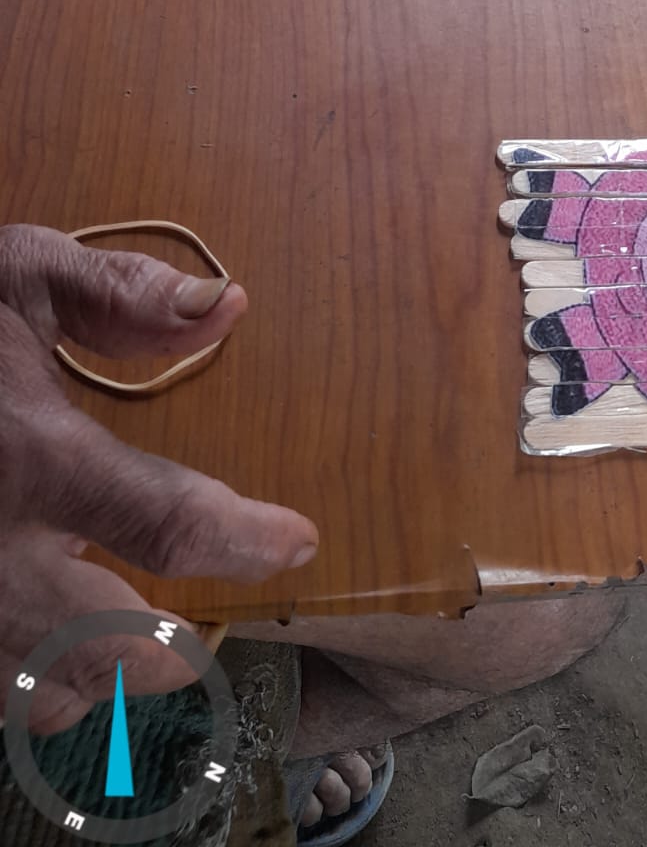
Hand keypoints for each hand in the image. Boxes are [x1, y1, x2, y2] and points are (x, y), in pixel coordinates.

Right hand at [0, 226, 318, 733]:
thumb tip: (229, 305)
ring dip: (91, 680)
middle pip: (101, 650)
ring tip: (123, 645)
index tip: (296, 543)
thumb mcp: (16, 276)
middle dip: (165, 655)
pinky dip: (25, 683)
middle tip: (200, 639)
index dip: (246, 541)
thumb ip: (120, 294)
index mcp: (31, 453)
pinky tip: (42, 644)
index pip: (165, 522)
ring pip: (33, 692)